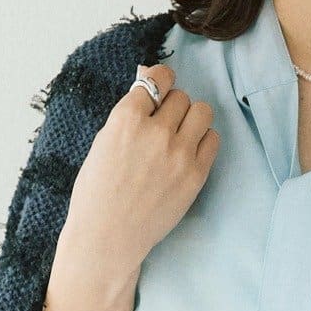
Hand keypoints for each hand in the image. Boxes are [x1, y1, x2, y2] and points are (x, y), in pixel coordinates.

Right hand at [61, 59, 220, 280]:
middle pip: (181, 97)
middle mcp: (156, 132)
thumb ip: (129, 112)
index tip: (158, 91)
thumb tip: (148, 75)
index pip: (157, 79)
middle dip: (172, 107)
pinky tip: (188, 152)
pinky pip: (213, 139)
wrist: (108, 235)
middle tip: (162, 124)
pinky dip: (203, 140)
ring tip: (179, 135)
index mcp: (126, 119)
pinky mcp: (195, 175)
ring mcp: (179, 154)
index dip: (158, 83)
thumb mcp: (103, 141)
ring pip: (202, 111)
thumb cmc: (98, 190)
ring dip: (191, 119)